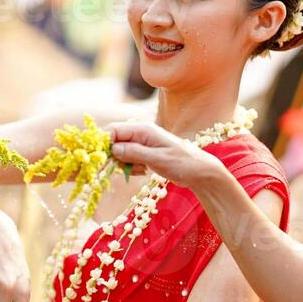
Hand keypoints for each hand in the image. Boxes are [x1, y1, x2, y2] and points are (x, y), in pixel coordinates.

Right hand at [109, 122, 225, 191]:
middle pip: (115, 141)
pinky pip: (130, 159)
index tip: (103, 160)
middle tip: (124, 169)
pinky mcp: (145, 153)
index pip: (114, 130)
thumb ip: (133, 153)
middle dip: (115, 157)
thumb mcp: (156, 159)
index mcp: (143, 129)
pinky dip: (133, 168)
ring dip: (125, 164)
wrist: (199, 172)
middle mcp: (141, 134)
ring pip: (121, 152)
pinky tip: (144, 172)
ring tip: (141, 170)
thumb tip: (113, 149)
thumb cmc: (181, 163)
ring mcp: (143, 144)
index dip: (105, 143)